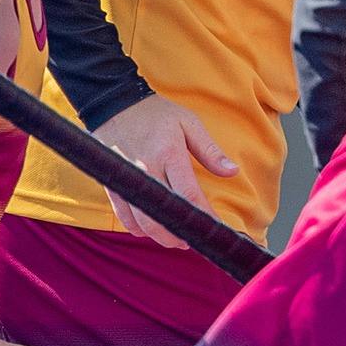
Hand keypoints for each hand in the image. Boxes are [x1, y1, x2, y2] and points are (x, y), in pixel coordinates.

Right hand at [95, 96, 238, 246]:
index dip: (204, 216)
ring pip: (142, 222)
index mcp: (169, 154)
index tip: (216, 227)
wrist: (114, 104)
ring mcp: (127, 180)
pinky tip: (151, 230)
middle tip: (192, 240)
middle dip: (180, 235)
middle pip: (163, 216)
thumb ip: (210, 151)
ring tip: (175, 240)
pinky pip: (123, 216)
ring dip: (159, 237)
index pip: (189, 195)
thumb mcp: (189, 124)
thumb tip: (232, 172)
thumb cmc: (156, 114)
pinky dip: (137, 228)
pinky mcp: (112, 184)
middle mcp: (146, 170)